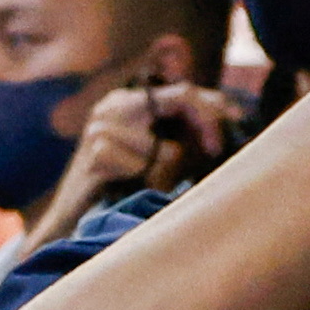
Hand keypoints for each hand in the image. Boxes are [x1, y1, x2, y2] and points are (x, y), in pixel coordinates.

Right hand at [33, 77, 231, 252]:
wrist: (71, 219)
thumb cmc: (121, 185)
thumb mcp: (155, 150)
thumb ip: (182, 129)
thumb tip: (228, 116)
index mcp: (125, 99)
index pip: (183, 90)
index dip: (215, 104)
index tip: (237, 120)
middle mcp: (111, 106)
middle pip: (182, 98)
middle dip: (208, 123)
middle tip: (215, 150)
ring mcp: (101, 128)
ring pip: (169, 148)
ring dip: (167, 174)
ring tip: (145, 184)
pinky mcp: (96, 154)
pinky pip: (148, 170)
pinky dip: (146, 185)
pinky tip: (125, 190)